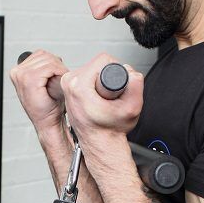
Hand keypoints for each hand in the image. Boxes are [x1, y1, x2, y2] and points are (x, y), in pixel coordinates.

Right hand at [9, 50, 67, 135]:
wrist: (47, 122)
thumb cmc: (47, 106)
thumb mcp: (43, 83)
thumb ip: (44, 69)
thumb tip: (56, 57)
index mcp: (17, 72)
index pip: (39, 54)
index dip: (53, 62)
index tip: (58, 73)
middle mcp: (17, 72)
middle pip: (44, 55)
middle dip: (57, 64)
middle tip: (61, 77)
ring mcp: (22, 75)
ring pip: (48, 60)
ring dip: (59, 69)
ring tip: (60, 81)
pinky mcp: (30, 79)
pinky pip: (50, 67)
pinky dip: (59, 72)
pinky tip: (59, 82)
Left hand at [60, 53, 143, 167]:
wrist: (100, 142)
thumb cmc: (110, 130)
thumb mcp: (132, 108)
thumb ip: (136, 85)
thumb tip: (131, 72)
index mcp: (78, 86)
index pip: (103, 60)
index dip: (117, 70)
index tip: (116, 89)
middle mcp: (69, 83)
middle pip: (96, 63)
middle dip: (108, 75)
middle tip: (110, 95)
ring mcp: (66, 85)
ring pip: (91, 68)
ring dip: (101, 78)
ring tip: (104, 96)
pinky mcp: (68, 87)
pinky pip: (85, 74)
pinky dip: (94, 81)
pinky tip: (97, 95)